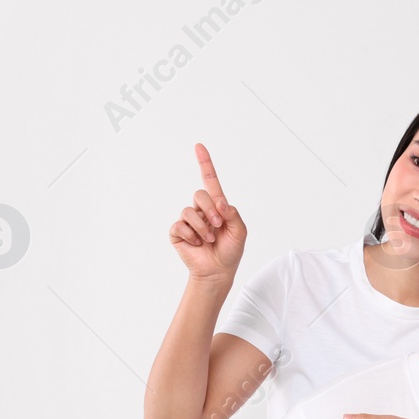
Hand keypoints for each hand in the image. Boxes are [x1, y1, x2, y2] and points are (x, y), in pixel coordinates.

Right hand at [169, 143, 246, 282]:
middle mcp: (201, 210)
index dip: (205, 163)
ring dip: (202, 227)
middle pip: (199, 194)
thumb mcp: (240, 231)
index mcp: (217, 206)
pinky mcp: (178, 233)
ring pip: (189, 211)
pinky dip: (191, 235)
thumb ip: (233, 214)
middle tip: (218, 225)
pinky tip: (196, 244)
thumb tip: (219, 203)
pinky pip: (180, 226)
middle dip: (210, 209)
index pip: (210, 181)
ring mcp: (189, 221)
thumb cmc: (230, 251)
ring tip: (209, 240)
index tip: (199, 146)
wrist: (218, 272)